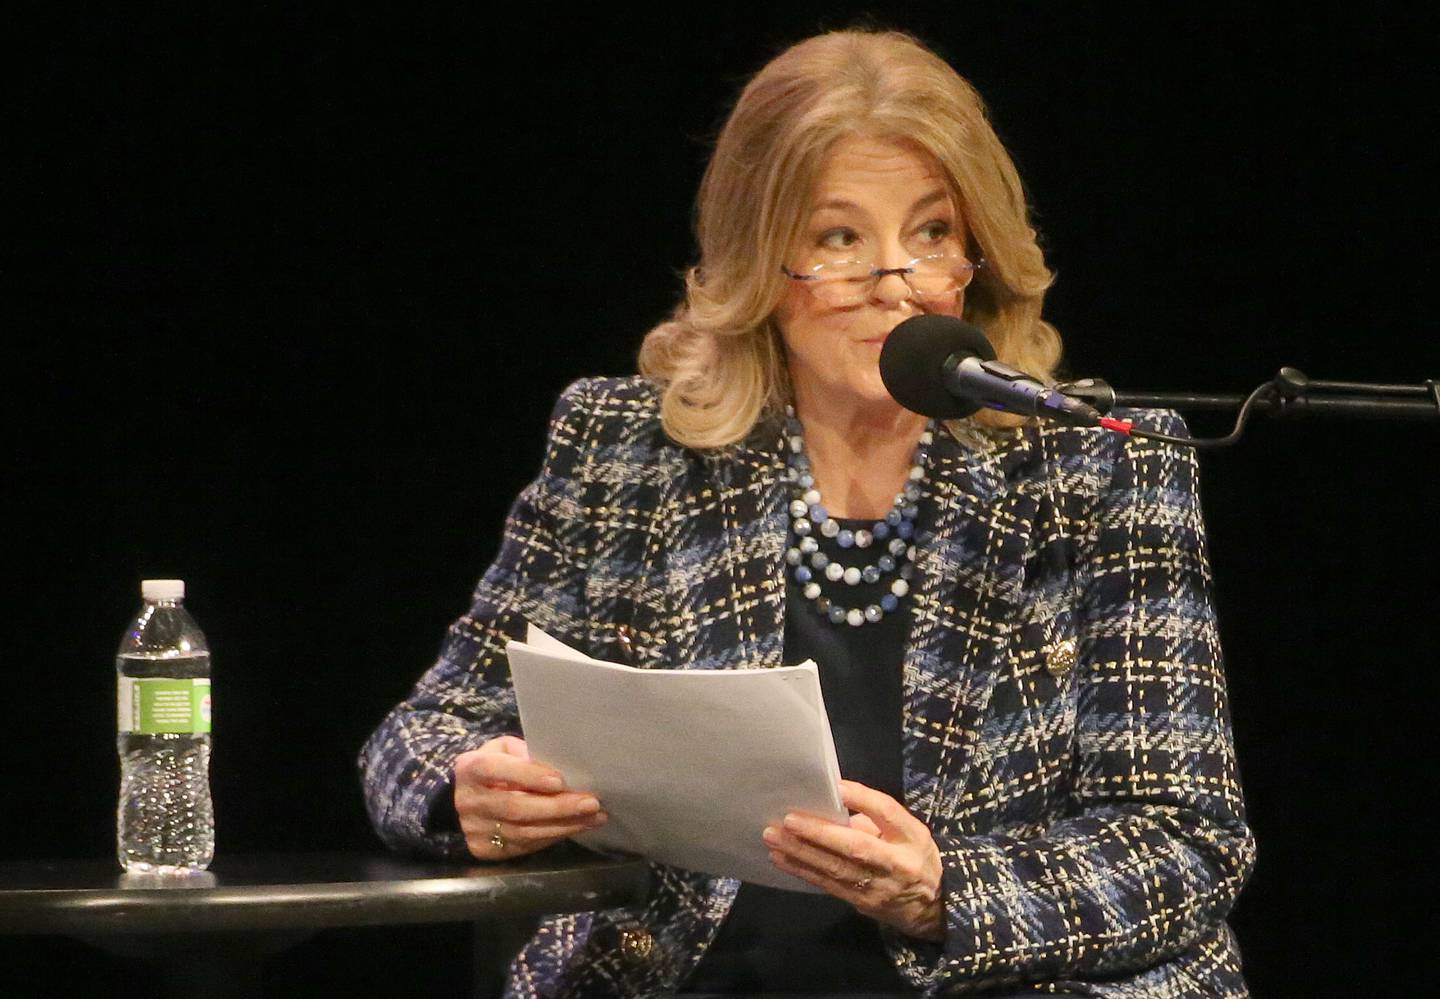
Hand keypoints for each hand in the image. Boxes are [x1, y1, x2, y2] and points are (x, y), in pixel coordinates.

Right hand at [453, 735, 606, 859]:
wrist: (468, 800)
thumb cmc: (496, 767)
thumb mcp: (506, 750)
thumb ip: (526, 755)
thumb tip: (561, 767)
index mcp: (470, 769)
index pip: (497, 770)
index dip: (528, 775)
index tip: (560, 781)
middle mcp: (468, 801)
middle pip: (516, 807)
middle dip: (557, 807)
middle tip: (591, 803)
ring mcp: (475, 829)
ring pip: (524, 831)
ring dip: (564, 825)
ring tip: (594, 817)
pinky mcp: (485, 850)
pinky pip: (525, 846)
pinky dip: (554, 836)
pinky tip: (575, 827)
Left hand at [763, 779, 943, 941]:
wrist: (934, 906)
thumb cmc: (914, 855)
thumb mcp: (908, 831)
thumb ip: (876, 816)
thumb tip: (833, 800)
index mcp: (910, 837)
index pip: (887, 814)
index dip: (863, 799)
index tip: (836, 786)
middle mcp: (895, 863)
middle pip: (854, 847)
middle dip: (818, 833)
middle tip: (787, 819)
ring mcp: (877, 887)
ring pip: (834, 870)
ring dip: (800, 853)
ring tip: (773, 837)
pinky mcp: (861, 903)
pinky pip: (827, 885)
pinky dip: (802, 871)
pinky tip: (781, 859)